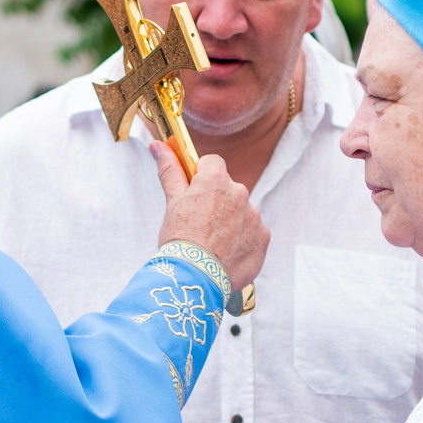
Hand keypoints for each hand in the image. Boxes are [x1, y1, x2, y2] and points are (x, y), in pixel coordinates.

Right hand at [152, 140, 268, 298]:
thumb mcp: (172, 201)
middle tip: (200, 225)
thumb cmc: (180, 238)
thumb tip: (159, 145)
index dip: (202, 177)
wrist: (194, 277)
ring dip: (231, 223)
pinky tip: (227, 254)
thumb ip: (170, 170)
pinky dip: (243, 241)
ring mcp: (254, 215)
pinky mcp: (263, 237)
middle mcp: (240, 192)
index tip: (194, 193)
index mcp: (216, 179)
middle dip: (217, 203)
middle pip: (228, 189)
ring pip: (241, 212)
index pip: (212, 163)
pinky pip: (254, 233)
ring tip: (213, 244)